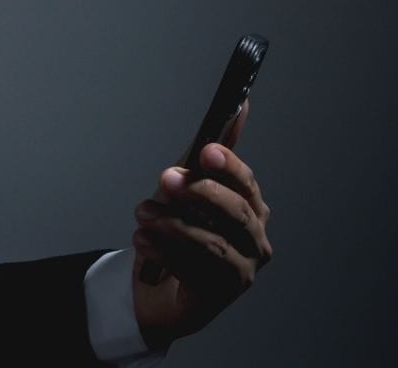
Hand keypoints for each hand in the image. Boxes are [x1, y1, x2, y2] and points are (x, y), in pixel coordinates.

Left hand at [129, 99, 273, 348]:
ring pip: (212, 243)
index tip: (205, 151)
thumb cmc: (177, 231)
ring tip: (143, 213)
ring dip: (172, 224)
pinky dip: (164, 251)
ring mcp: (241, 269)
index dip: (228, 166)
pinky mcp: (220, 294)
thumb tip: (238, 104)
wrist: (158, 284)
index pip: (246, 184)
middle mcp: (254, 239)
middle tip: (166, 179)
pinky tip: (142, 240)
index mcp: (250, 208)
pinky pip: (194, 269)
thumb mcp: (185, 186)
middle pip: (236, 213)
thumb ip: (204, 154)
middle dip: (198, 192)